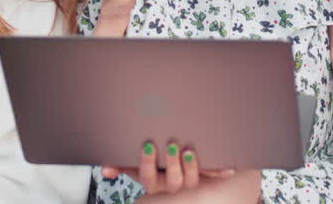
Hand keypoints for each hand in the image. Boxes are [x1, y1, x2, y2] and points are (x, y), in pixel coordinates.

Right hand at [100, 141, 234, 195]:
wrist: (185, 172)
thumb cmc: (157, 164)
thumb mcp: (138, 165)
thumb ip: (121, 165)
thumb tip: (105, 169)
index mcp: (154, 182)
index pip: (148, 177)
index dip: (147, 163)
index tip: (149, 145)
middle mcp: (171, 186)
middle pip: (172, 182)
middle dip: (172, 165)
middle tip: (172, 145)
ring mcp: (189, 184)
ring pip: (191, 182)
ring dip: (191, 167)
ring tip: (190, 151)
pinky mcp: (205, 179)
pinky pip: (212, 177)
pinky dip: (220, 171)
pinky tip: (227, 167)